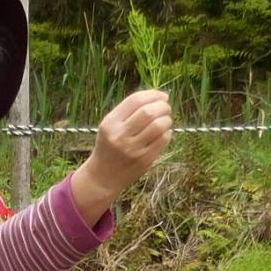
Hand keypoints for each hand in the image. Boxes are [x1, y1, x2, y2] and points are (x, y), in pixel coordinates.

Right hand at [70, 89, 171, 221]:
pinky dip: (167, 133)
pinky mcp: (144, 160)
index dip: (152, 95)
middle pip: (148, 112)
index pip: (135, 101)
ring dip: (167, 119)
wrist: (103, 176)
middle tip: (166, 107)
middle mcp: (120, 136)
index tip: (162, 96)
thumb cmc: (110, 145)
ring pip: (158, 126)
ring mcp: (133, 149)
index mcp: (110, 123)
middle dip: (162, 106)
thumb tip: (158, 96)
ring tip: (165, 120)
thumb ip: (129, 110)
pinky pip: (163, 140)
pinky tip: (163, 133)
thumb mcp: (110, 125)